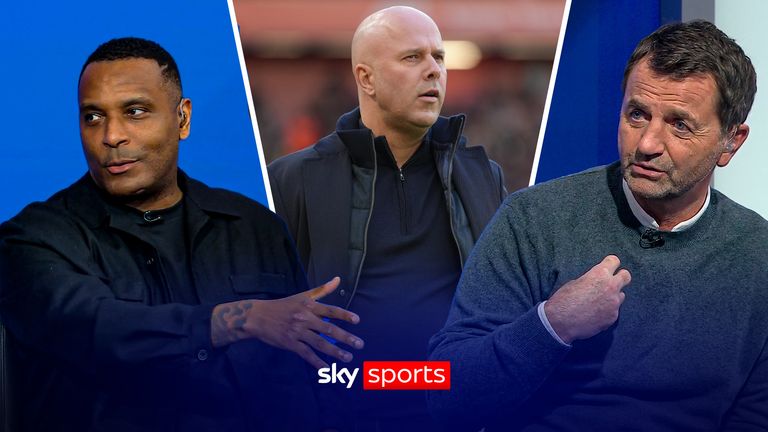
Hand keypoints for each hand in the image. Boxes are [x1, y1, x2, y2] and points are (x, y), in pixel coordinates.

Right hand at [211, 277, 363, 367]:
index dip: (344, 315)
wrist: (258, 316)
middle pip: (329, 329)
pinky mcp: (290, 343)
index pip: (331, 310)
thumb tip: (338, 279)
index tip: (357, 321)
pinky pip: (306, 354)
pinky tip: (326, 369)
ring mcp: (297, 332)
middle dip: (345, 337)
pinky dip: (317, 362)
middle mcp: (305, 318)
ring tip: (348, 358)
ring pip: (319, 343)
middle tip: (359, 344)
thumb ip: (322, 290)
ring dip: (335, 352)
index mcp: (309, 305)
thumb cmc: (283, 305)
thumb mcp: (302, 295)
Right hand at [544, 255, 630, 343]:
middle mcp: (610, 286)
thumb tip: (596, 282)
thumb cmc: (563, 300)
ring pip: (621, 295)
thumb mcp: (575, 282)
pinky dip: (607, 311)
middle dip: (621, 277)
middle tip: (612, 281)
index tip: (608, 266)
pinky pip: (614, 310)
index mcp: (599, 274)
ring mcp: (614, 303)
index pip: (614, 261)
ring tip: (598, 302)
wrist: (561, 322)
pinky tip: (595, 314)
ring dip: (613, 296)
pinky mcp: (613, 317)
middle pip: (626, 276)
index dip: (610, 263)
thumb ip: (590, 280)